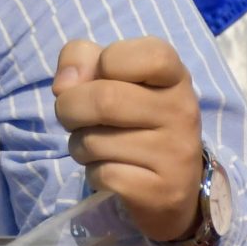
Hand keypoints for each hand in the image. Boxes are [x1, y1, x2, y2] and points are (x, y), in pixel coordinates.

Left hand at [52, 36, 204, 243]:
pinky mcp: (162, 191)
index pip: (149, 54)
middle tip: (76, 118)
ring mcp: (176, 154)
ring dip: (79, 145)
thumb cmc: (132, 120)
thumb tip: (64, 86)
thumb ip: (81, 60)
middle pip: (104, 99)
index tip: (102, 76)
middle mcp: (183, 111)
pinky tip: (112, 171)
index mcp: (175, 77)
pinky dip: (93, 173)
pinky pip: (103, 175)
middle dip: (70, 109)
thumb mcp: (111, 77)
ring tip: (97, 147)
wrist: (168, 187)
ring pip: (95, 142)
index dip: (107, 61)